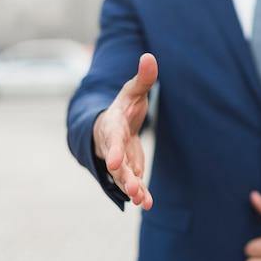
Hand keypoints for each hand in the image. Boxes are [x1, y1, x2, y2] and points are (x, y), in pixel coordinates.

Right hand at [93, 53, 156, 209]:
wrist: (114, 120)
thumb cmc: (125, 103)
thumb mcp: (133, 90)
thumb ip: (143, 77)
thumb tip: (150, 56)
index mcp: (112, 123)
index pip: (111, 137)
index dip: (111, 150)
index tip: (112, 162)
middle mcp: (111, 144)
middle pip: (116, 162)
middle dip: (123, 175)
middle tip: (133, 188)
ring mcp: (119, 158)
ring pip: (123, 175)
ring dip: (131, 187)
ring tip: (141, 199)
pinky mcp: (128, 167)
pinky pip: (133, 180)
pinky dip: (140, 192)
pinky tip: (147, 204)